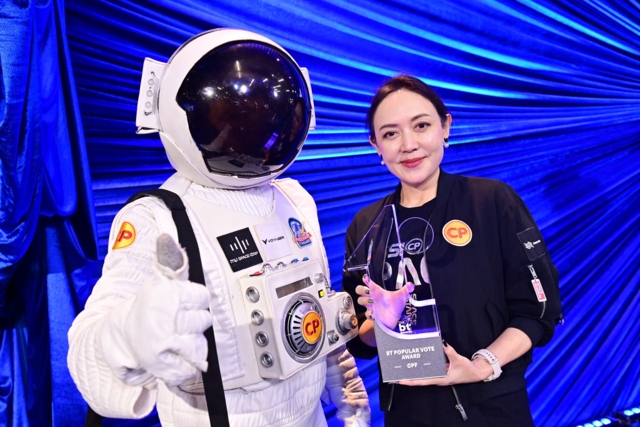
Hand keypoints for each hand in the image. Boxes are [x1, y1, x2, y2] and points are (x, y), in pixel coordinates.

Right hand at [101, 234, 210, 386]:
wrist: (121, 336)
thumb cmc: (149, 307)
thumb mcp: (160, 281)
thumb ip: (171, 260)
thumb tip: (166, 237)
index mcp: (163, 293)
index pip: (202, 296)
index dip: (194, 300)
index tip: (180, 301)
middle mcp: (162, 317)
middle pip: (203, 320)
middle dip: (193, 322)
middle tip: (176, 321)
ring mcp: (162, 341)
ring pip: (200, 343)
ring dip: (191, 342)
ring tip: (175, 336)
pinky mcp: (162, 364)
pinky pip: (193, 364)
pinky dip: (188, 363)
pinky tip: (175, 353)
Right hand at [354, 275, 414, 329]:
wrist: (394, 318)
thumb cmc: (396, 305)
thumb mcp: (401, 296)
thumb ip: (406, 290)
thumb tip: (412, 285)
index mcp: (378, 291)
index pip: (369, 282)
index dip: (366, 279)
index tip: (366, 277)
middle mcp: (372, 297)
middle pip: (359, 289)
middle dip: (361, 290)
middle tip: (369, 293)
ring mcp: (370, 305)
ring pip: (360, 300)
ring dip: (364, 301)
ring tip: (372, 303)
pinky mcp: (371, 314)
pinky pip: (365, 313)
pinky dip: (369, 314)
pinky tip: (374, 315)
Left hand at [398, 342, 493, 385]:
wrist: (476, 372)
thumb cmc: (467, 369)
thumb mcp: (458, 360)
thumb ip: (450, 352)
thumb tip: (442, 343)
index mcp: (440, 379)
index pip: (423, 381)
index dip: (411, 381)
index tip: (400, 381)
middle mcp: (438, 378)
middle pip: (420, 379)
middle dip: (409, 377)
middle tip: (396, 373)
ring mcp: (439, 375)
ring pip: (424, 375)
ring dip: (414, 373)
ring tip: (402, 368)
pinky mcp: (441, 371)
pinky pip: (429, 370)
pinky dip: (422, 368)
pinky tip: (416, 363)